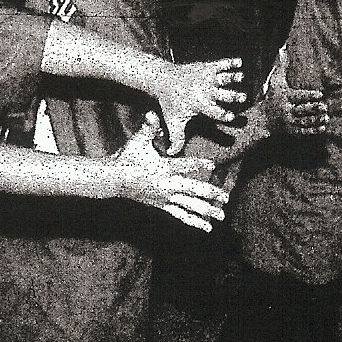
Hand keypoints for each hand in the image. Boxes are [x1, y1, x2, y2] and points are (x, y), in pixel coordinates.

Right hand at [114, 114, 228, 230]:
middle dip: (211, 194)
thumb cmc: (127, 158)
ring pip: (190, 206)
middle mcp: (166, 186)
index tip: (213, 165)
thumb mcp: (137, 141)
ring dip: (207, 211)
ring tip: (221, 216)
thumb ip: (148, 128)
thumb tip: (152, 112)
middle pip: (193, 191)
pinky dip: (194, 222)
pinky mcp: (162, 206)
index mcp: (162, 168)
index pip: (183, 166)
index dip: (198, 165)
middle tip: (227, 197)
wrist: (114, 180)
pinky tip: (206, 228)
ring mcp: (165, 198)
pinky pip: (181, 215)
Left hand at [154, 58, 246, 153]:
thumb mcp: (173, 121)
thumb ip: (177, 138)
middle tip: (243, 97)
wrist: (164, 79)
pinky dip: (230, 62)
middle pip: (223, 94)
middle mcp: (205, 91)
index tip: (232, 117)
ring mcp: (207, 78)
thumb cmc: (171, 103)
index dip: (223, 115)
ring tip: (240, 77)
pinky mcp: (207, 67)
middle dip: (233, 96)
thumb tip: (173, 154)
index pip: (214, 112)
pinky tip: (239, 62)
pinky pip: (221, 64)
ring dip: (232, 77)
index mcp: (199, 105)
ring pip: (223, 77)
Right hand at [260, 52, 327, 135]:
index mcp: (284, 96)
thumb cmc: (271, 96)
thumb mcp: (275, 81)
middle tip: (325, 106)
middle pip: (301, 109)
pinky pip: (303, 131)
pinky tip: (323, 127)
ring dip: (316, 119)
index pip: (298, 96)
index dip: (310, 95)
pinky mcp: (291, 131)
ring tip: (326, 117)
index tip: (321, 94)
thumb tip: (282, 47)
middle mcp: (286, 110)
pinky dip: (313, 130)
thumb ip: (281, 65)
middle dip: (313, 108)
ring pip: (304, 121)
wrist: (262, 119)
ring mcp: (288, 122)